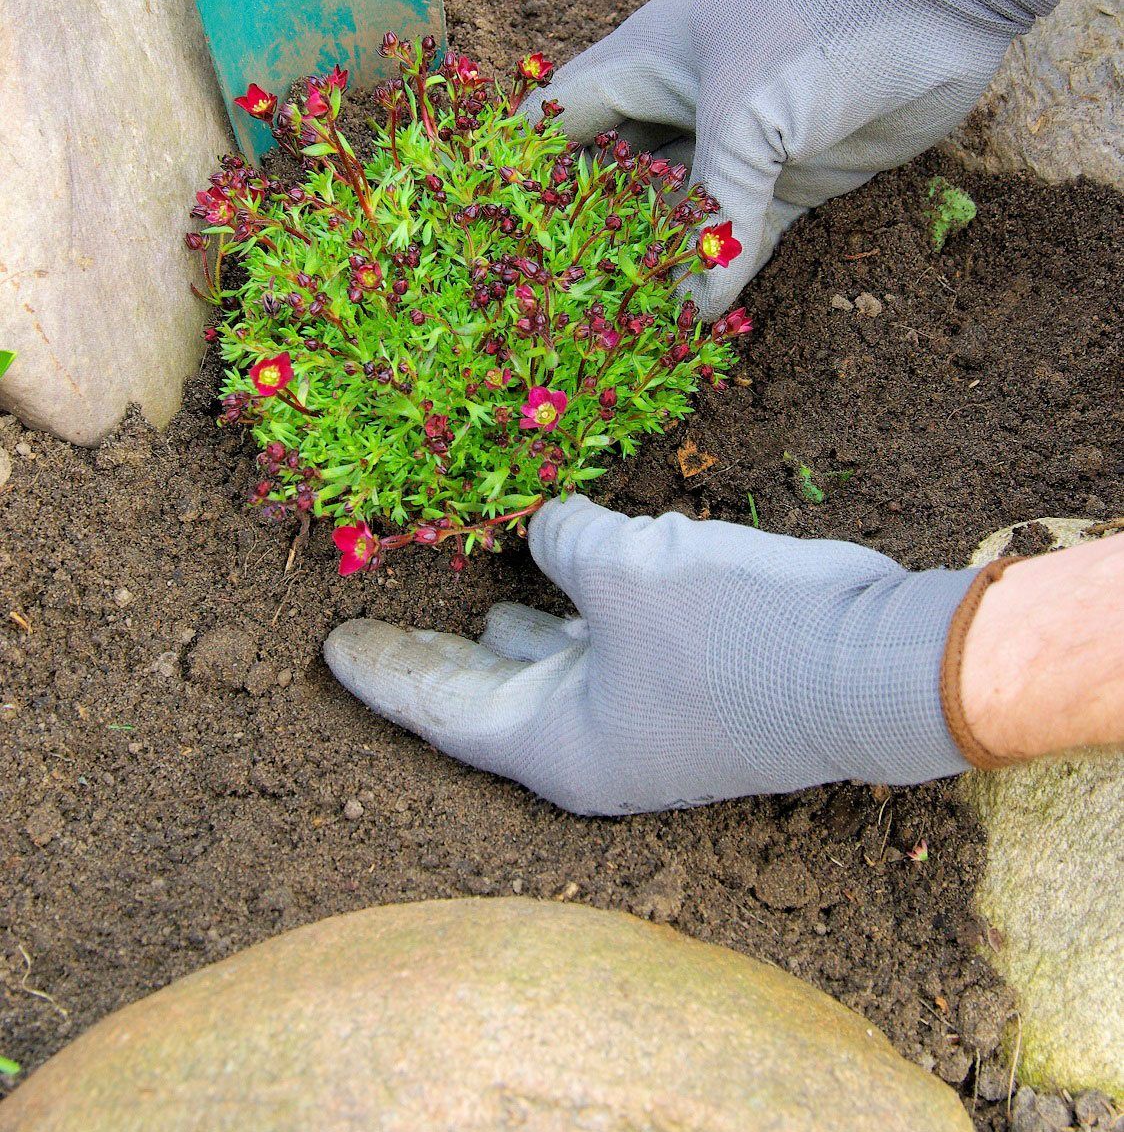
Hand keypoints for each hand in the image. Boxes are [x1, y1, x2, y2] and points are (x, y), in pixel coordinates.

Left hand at [324, 494, 977, 815]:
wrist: (875, 665)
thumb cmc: (734, 631)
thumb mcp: (623, 571)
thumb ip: (561, 543)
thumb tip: (545, 529)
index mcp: (561, 744)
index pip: (443, 708)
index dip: (384, 670)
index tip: (331, 646)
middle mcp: (595, 743)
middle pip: (488, 696)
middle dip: (432, 656)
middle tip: (370, 624)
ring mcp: (646, 718)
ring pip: (551, 671)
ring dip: (510, 630)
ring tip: (467, 594)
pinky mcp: (688, 684)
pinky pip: (604, 647)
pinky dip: (574, 611)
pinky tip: (560, 571)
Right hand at [535, 0, 1054, 316]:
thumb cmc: (815, 20)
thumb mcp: (748, 115)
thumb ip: (716, 213)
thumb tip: (692, 306)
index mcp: (644, 62)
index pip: (562, 119)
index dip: (527, 169)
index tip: (496, 232)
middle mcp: (680, 102)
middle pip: (615, 176)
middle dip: (591, 230)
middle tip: (556, 296)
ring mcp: (738, 141)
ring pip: (679, 211)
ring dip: (657, 259)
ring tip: (621, 320)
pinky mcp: (792, 174)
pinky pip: (744, 230)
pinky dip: (724, 268)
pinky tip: (700, 315)